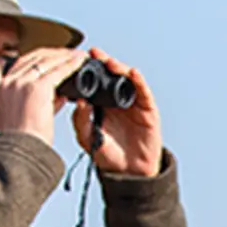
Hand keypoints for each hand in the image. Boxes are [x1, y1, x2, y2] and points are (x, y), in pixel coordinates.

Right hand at [0, 47, 89, 144]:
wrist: (19, 154)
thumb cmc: (23, 144)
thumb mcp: (22, 119)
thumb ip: (38, 104)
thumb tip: (59, 96)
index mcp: (1, 89)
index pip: (23, 64)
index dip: (42, 59)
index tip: (56, 59)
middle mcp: (8, 82)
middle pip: (34, 58)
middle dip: (55, 54)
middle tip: (71, 54)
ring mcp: (21, 83)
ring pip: (47, 61)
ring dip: (65, 56)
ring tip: (79, 56)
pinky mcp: (36, 88)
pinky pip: (58, 70)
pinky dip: (71, 64)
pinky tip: (81, 62)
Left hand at [70, 48, 163, 176]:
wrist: (128, 173)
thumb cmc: (108, 155)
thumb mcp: (87, 137)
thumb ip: (80, 120)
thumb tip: (79, 101)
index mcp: (100, 104)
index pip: (94, 81)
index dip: (88, 69)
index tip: (78, 59)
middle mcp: (116, 100)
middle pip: (111, 75)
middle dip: (103, 63)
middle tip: (94, 54)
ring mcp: (133, 103)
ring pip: (127, 79)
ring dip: (119, 68)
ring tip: (110, 63)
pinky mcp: (148, 109)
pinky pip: (144, 92)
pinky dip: (139, 81)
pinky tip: (133, 74)